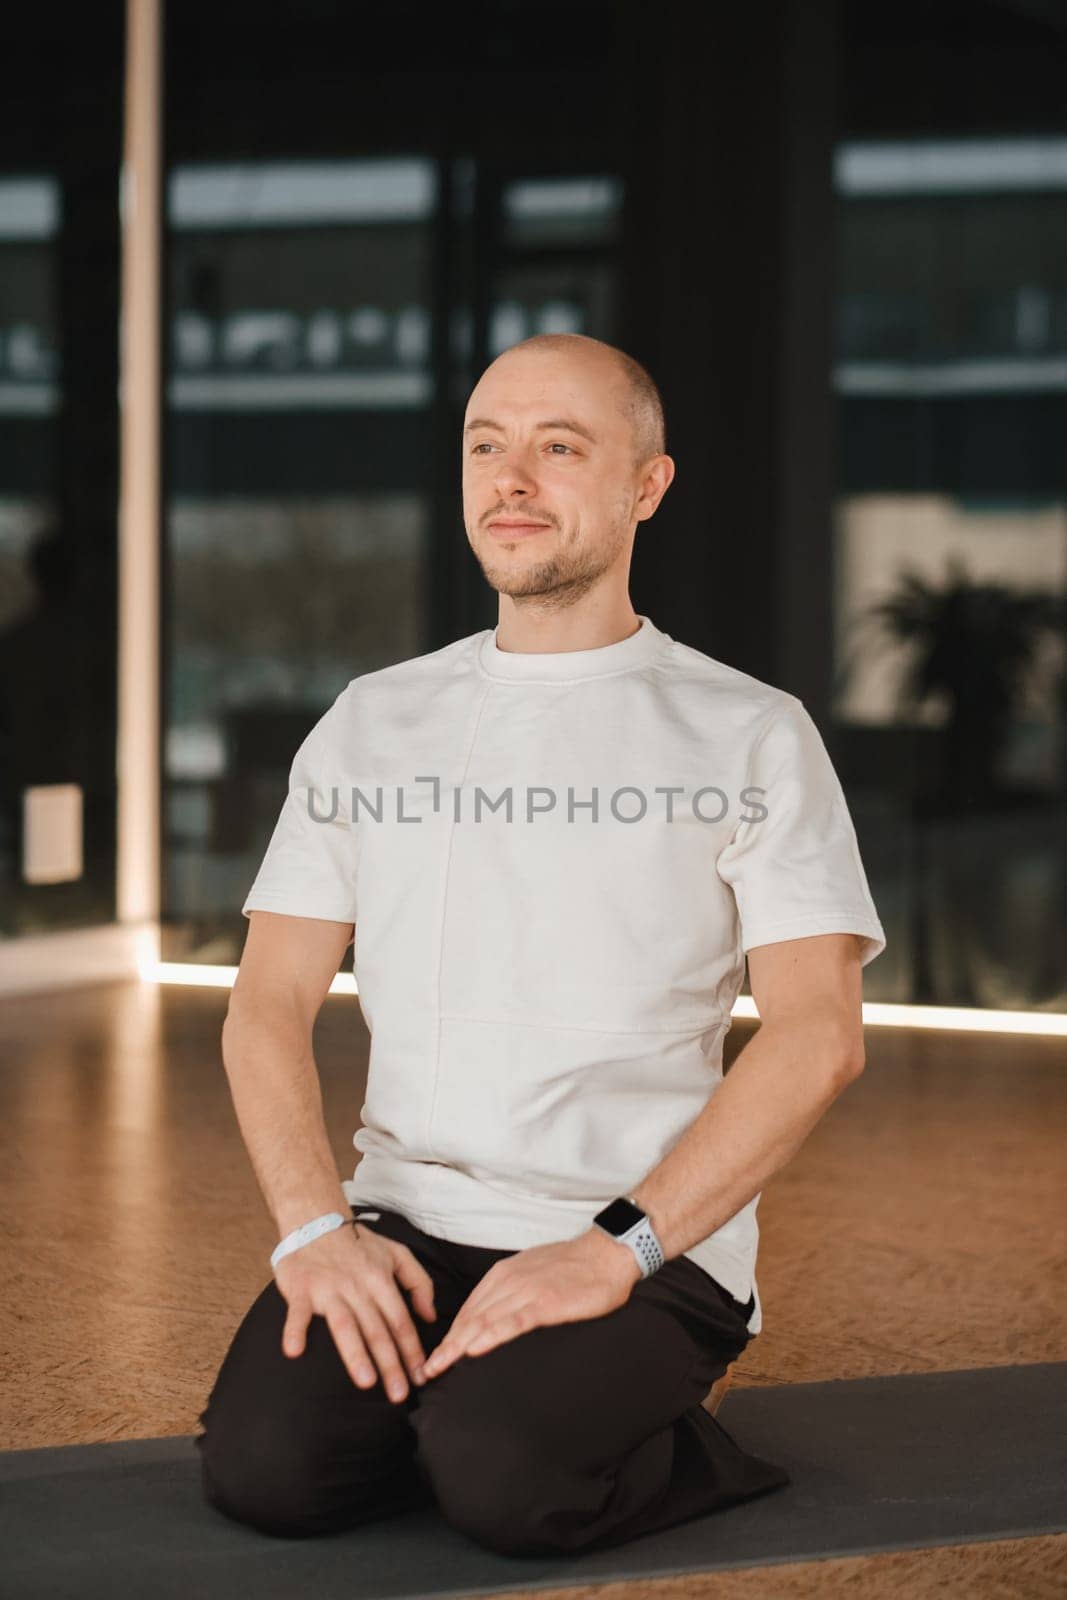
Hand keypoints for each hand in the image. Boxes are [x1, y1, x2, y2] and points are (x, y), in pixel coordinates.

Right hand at [274, 1221, 436, 1403]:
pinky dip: (295, 1330)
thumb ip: (419, 1282)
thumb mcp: (397, 1254)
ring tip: (366, 1381)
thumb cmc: (359, 1244)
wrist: (316, 1221)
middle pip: (377, 1330)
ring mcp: (329, 1288)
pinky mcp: (301, 1288)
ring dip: (355, 1354)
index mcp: (381, 1280)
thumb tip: (431, 1316)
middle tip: (400, 1395)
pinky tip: (294, 1351)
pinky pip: (298, 1312)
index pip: (400, 1321)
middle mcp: (357, 1286)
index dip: (412, 1350)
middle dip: (391, 1364)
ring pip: (345, 1325)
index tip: (421, 1378)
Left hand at [422, 1228, 639, 1378]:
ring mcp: (526, 1292)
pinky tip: (475, 1348)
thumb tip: (493, 1316)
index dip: (449, 1335)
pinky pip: (513, 1322)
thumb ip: (512, 1292)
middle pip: (469, 1318)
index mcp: (503, 1275)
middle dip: (445, 1345)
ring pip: (484, 1321)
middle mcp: (508, 1281)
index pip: (469, 1309)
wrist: (606, 1254)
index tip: (433, 1358)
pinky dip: (491, 1335)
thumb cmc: (573, 1268)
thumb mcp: (533, 1273)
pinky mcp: (546, 1303)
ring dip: (458, 1346)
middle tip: (424, 1371)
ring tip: (439, 1367)